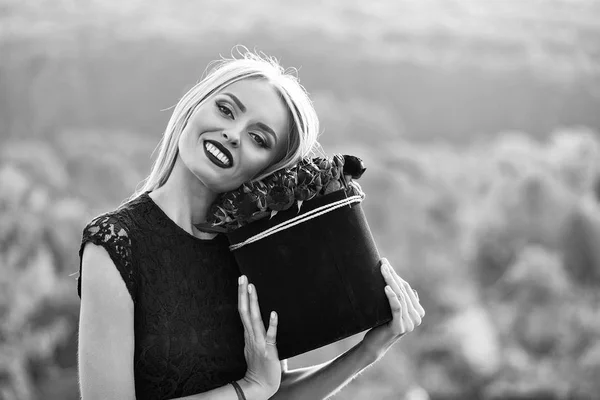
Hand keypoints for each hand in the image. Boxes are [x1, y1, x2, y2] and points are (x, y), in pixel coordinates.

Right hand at [237, 275, 280, 399]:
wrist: (260, 386)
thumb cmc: (261, 366)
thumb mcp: (258, 346)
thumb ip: (262, 334)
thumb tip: (268, 322)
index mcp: (249, 334)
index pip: (244, 311)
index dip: (243, 296)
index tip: (243, 281)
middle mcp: (251, 336)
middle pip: (245, 311)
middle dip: (244, 293)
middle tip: (243, 277)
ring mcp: (259, 343)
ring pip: (254, 319)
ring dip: (253, 302)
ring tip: (252, 287)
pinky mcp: (268, 351)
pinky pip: (270, 336)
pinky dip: (272, 324)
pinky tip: (273, 313)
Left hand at [361, 258, 424, 360]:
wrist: (374, 344)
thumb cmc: (381, 324)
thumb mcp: (393, 309)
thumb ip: (402, 299)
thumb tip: (413, 290)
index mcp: (418, 311)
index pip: (406, 288)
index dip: (395, 274)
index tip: (384, 262)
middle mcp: (417, 317)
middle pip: (403, 291)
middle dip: (392, 274)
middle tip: (382, 262)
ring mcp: (410, 323)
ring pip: (400, 297)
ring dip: (390, 281)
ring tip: (382, 270)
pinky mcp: (399, 327)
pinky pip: (397, 308)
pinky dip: (392, 297)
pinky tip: (386, 288)